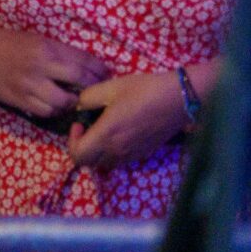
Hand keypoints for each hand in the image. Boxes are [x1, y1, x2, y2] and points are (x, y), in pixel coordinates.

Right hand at [0, 27, 107, 121]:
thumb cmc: (9, 43)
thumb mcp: (37, 40)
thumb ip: (60, 53)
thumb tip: (88, 67)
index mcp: (46, 48)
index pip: (84, 61)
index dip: (99, 69)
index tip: (105, 74)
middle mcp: (40, 67)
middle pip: (79, 81)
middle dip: (92, 87)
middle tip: (95, 90)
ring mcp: (29, 86)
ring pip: (63, 102)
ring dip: (72, 102)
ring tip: (73, 99)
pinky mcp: (20, 100)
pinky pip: (46, 112)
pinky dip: (54, 110)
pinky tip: (54, 104)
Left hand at [69, 71, 190, 170]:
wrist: (178, 99)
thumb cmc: (143, 91)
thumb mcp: (109, 87)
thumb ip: (87, 98)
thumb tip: (79, 107)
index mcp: (107, 135)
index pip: (78, 156)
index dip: (71, 141)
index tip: (79, 123)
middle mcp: (118, 151)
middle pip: (90, 163)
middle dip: (82, 147)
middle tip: (87, 127)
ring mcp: (133, 155)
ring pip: (105, 164)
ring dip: (98, 151)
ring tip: (102, 129)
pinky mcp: (144, 154)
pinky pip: (121, 160)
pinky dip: (113, 152)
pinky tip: (119, 132)